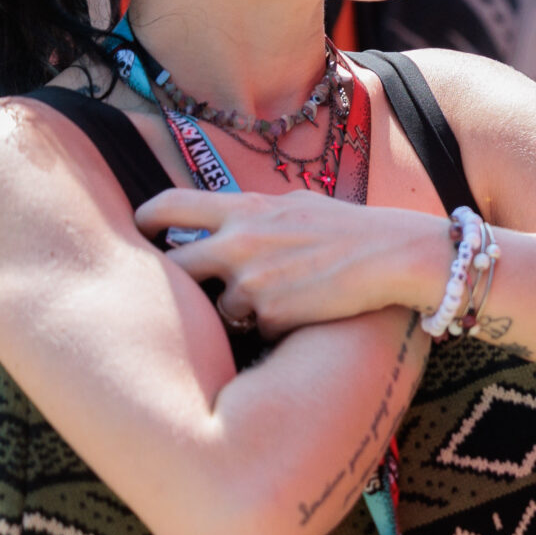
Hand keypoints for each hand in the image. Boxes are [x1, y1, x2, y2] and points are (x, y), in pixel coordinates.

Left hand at [134, 187, 447, 339]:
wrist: (395, 255)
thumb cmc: (352, 229)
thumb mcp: (298, 206)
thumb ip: (256, 215)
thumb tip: (224, 223)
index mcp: (247, 208)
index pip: (169, 206)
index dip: (144, 220)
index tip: (139, 230)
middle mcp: (239, 242)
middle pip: (173, 267)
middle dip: (175, 283)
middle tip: (185, 291)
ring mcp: (251, 281)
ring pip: (218, 307)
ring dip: (239, 310)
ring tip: (281, 298)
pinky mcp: (269, 316)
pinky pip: (253, 328)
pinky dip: (270, 326)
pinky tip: (301, 312)